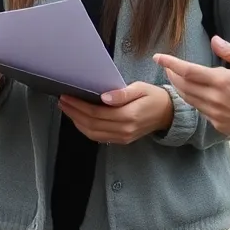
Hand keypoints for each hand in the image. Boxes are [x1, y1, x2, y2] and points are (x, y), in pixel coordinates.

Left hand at [57, 81, 173, 144]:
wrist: (167, 113)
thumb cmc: (152, 97)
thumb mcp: (140, 88)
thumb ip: (122, 93)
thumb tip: (103, 97)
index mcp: (128, 116)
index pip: (96, 112)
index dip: (79, 105)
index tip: (67, 96)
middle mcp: (124, 130)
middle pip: (91, 124)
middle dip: (74, 113)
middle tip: (62, 101)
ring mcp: (123, 137)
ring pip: (93, 134)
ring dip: (77, 122)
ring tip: (67, 109)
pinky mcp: (122, 140)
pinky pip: (99, 137)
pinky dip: (86, 129)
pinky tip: (79, 119)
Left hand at [154, 37, 229, 143]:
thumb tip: (214, 40)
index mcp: (222, 82)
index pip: (188, 71)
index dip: (170, 63)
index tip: (158, 57)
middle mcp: (214, 100)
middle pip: (184, 86)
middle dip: (172, 74)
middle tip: (166, 65)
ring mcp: (215, 115)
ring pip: (190, 99)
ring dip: (180, 87)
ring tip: (175, 77)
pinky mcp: (219, 126)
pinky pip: (201, 110)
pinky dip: (193, 100)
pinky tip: (195, 93)